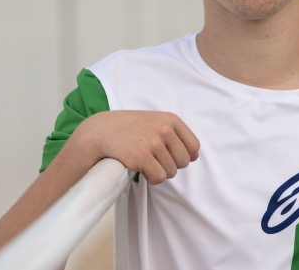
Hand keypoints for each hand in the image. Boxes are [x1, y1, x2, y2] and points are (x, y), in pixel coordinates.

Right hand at [74, 111, 199, 184]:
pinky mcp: (143, 157)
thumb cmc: (131, 128)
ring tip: (144, 161)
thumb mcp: (156, 122)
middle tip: (153, 158)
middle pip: (183, 162)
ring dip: (159, 171)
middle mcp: (164, 130)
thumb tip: (195, 156)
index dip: (183, 155)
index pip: (194, 146)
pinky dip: (151, 178)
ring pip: (171, 172)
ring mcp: (154, 143)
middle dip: (170, 165)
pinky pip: (158, 178)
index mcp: (171, 120)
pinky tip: (141, 169)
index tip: (169, 154)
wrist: (102, 131)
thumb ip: (176, 136)